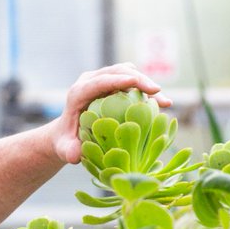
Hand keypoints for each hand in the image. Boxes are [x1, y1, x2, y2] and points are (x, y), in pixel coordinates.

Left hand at [50, 64, 170, 164]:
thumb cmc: (66, 142)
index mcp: (79, 92)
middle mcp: (91, 80)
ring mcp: (103, 80)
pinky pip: (132, 82)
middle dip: (139, 79)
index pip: (99, 81)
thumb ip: (68, 152)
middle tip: (157, 92)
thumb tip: (76, 156)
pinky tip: (162, 104)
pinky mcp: (113, 84)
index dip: (117, 80)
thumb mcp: (64, 148)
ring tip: (164, 101)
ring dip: (147, 84)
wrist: (68, 133)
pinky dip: (147, 91)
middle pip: (117, 72)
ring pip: (128, 73)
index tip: (134, 81)